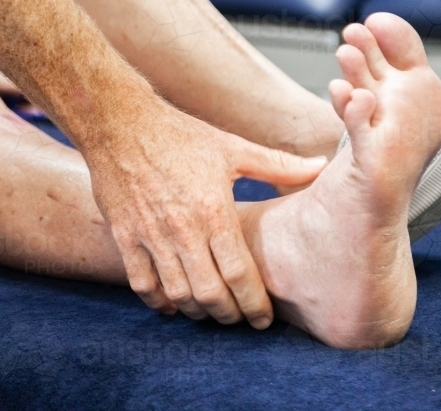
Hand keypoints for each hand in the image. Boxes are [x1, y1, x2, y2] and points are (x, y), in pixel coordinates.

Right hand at [85, 101, 326, 327]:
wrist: (118, 123)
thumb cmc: (178, 134)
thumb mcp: (232, 147)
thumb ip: (278, 165)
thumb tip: (322, 167)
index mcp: (213, 209)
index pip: (239, 273)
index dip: (254, 303)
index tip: (264, 317)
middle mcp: (182, 228)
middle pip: (209, 294)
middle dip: (229, 315)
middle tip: (240, 319)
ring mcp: (150, 235)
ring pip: (177, 294)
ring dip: (197, 312)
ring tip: (211, 311)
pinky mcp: (124, 236)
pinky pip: (142, 284)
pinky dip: (159, 302)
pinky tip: (173, 302)